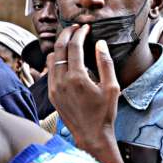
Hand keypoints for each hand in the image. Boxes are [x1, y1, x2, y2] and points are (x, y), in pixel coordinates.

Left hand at [48, 25, 119, 150]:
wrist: (91, 135)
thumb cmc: (104, 113)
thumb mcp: (112, 87)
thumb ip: (106, 63)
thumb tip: (100, 43)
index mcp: (77, 77)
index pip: (74, 46)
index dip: (80, 33)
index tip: (86, 27)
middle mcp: (61, 81)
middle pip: (59, 47)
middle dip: (67, 34)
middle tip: (75, 28)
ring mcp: (54, 88)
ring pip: (51, 58)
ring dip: (60, 47)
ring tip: (70, 43)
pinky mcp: (52, 94)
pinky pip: (50, 71)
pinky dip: (56, 61)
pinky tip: (66, 61)